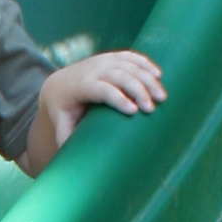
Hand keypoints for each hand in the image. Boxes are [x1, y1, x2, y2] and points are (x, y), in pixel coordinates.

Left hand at [45, 47, 164, 133]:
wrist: (59, 83)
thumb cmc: (63, 110)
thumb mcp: (61, 124)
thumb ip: (66, 140)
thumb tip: (75, 164)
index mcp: (81, 86)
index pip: (103, 90)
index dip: (118, 99)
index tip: (134, 112)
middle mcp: (94, 69)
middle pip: (120, 76)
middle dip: (138, 91)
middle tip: (152, 108)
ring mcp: (104, 60)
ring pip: (130, 66)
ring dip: (148, 79)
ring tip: (162, 97)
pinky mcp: (113, 57)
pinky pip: (132, 57)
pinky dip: (146, 64)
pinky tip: (159, 75)